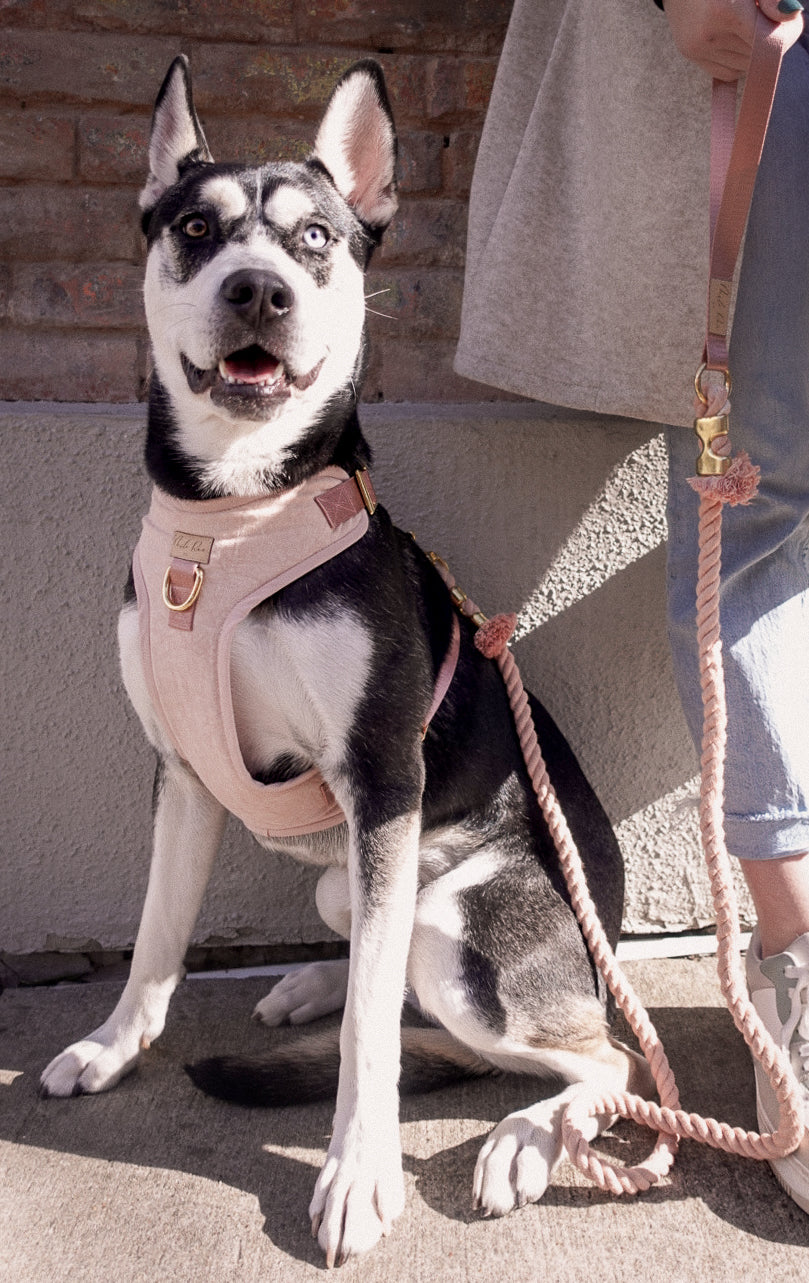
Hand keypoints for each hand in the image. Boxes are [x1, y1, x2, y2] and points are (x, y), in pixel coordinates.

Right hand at [662, 0, 803, 79]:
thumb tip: (790, 14)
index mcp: (725, 11)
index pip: (767, 40)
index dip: (783, 33)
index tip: (784, 19)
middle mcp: (710, 35)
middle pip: (757, 55)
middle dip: (767, 39)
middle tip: (762, 18)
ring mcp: (697, 49)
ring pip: (745, 67)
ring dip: (752, 51)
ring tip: (745, 26)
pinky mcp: (691, 55)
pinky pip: (728, 72)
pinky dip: (737, 60)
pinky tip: (733, 39)